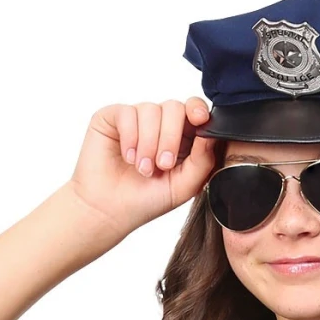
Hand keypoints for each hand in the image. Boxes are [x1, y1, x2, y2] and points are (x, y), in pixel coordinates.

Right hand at [69, 97, 217, 238]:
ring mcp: (136, 118)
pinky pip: (128, 113)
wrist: (109, 211)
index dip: (198, 111)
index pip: (193, 111)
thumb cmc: (145, 201)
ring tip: (142, 169)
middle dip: (171, 137)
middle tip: (163, 165)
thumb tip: (210, 134)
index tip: (200, 120)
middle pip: (174, 107)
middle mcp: (159, 124)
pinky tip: (127, 158)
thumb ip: (202, 162)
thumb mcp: (183, 187)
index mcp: (180, 138)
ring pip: (151, 110)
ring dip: (149, 143)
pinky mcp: (114, 117)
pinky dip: (130, 137)